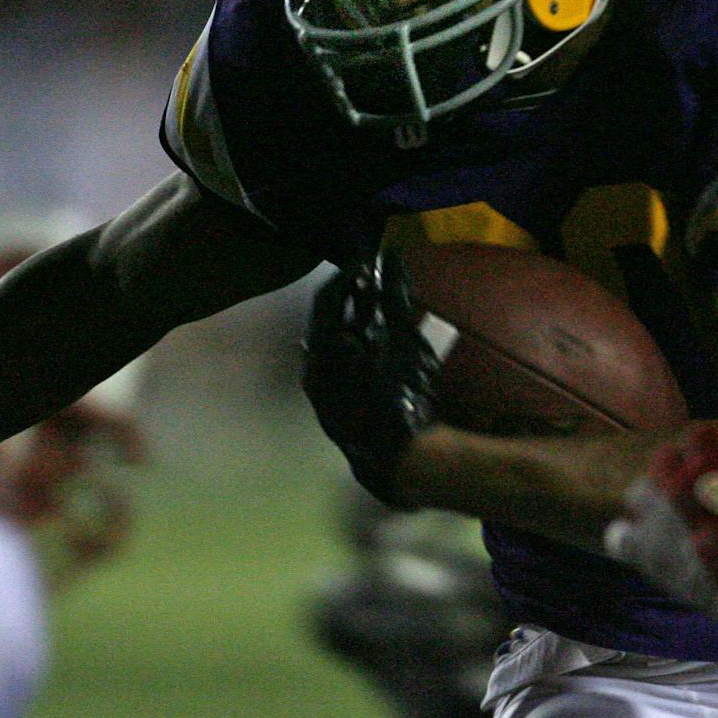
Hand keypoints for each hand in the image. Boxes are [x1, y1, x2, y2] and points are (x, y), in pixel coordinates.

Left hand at [303, 249, 446, 507]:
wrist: (401, 458)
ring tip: (381, 308)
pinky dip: (359, 351)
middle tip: (377, 281)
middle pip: (330, 323)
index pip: (329, 300)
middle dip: (354, 300)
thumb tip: (390, 258)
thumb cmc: (401, 396)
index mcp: (323, 352)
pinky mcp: (338, 411)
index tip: (371, 263)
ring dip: (358, 325)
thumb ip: (394, 298)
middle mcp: (315, 372)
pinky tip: (377, 346)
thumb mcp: (402, 342)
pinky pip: (342, 370)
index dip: (350, 276)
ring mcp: (324, 395)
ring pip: (335, 348)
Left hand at [603, 424, 717, 630]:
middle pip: (664, 461)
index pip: (703, 435)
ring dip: (654, 496)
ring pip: (638, 495)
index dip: (717, 444)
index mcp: (709, 463)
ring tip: (670, 508)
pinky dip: (634, 534)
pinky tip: (647, 538)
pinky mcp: (648, 557)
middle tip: (698, 479)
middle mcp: (674, 487)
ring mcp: (657, 521)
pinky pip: (622, 538)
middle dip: (680, 465)